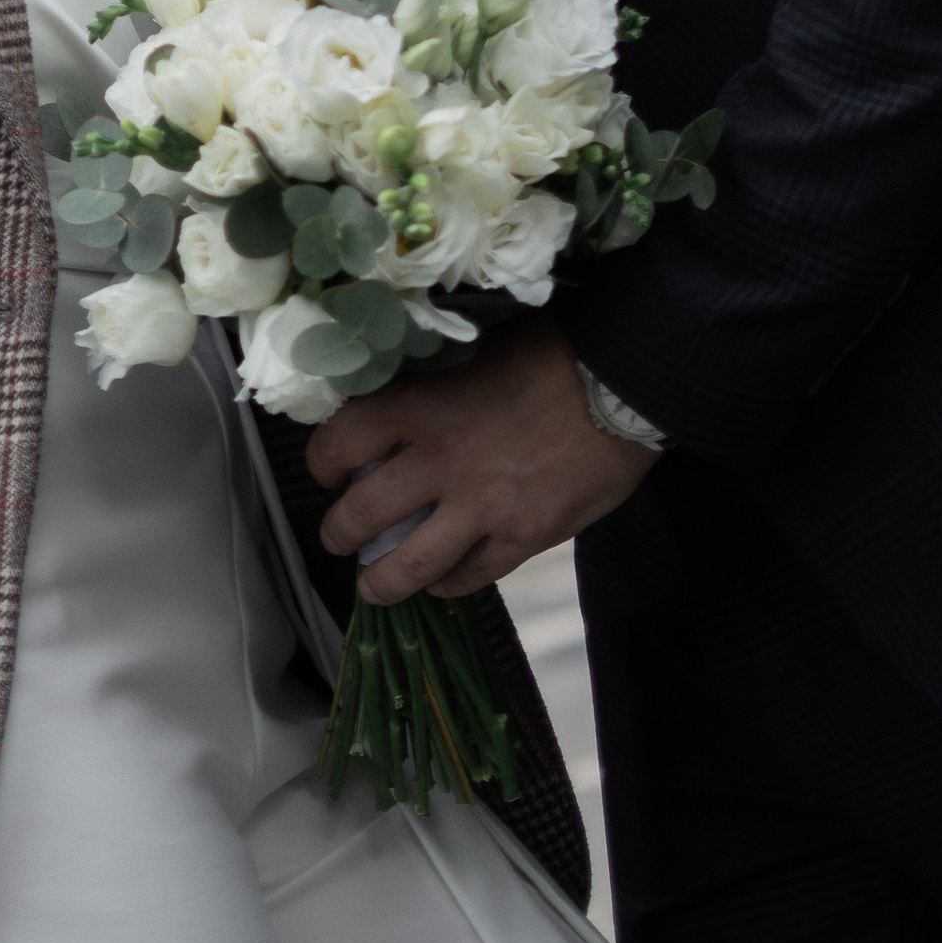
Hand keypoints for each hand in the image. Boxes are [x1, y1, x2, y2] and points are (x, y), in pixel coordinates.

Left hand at [304, 325, 655, 603]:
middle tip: (336, 537)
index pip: (343, 439)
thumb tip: (398, 411)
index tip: (323, 469)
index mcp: (422, 405)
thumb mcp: (473, 358)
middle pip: (363, 511)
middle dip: (337, 531)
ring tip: (374, 586)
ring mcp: (482, 507)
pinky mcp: (523, 538)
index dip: (320, 459)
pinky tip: (442, 584)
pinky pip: (473, 576)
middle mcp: (441, 461)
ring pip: (412, 563)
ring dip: (383, 581)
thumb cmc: (549, 355)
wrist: (621, 385)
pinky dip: (450, 585)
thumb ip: (433, 392)